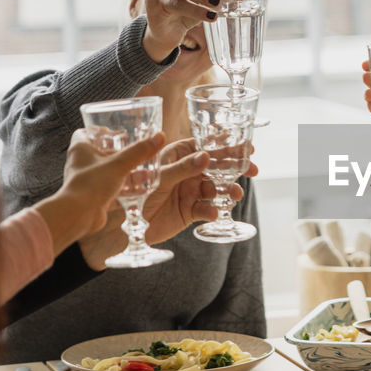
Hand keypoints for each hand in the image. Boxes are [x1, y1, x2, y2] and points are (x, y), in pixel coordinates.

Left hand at [34, 130, 167, 257]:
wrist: (79, 214)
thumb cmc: (91, 184)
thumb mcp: (119, 164)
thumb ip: (140, 151)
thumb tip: (159, 137)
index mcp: (81, 149)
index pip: (86, 133)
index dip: (101, 131)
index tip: (117, 133)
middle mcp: (82, 164)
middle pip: (102, 153)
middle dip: (121, 154)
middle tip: (137, 152)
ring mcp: (88, 181)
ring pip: (109, 172)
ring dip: (126, 172)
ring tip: (145, 172)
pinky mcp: (94, 196)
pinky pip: (112, 190)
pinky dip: (126, 189)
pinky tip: (141, 190)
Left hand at [78, 137, 258, 269]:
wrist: (117, 225)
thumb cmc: (129, 192)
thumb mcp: (155, 176)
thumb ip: (181, 167)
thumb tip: (205, 156)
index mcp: (174, 156)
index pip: (203, 146)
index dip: (225, 146)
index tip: (246, 146)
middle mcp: (183, 172)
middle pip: (215, 167)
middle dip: (235, 168)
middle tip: (253, 170)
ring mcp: (187, 192)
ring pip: (214, 188)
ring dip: (227, 190)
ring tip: (235, 195)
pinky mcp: (187, 213)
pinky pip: (206, 209)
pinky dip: (212, 211)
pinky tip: (214, 212)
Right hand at [141, 0, 220, 62]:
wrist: (168, 31)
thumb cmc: (186, 9)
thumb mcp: (203, 0)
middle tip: (217, 0)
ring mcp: (158, 1)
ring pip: (176, 3)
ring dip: (195, 9)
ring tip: (213, 16)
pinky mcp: (155, 18)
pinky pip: (157, 12)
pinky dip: (161, 9)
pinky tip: (166, 10)